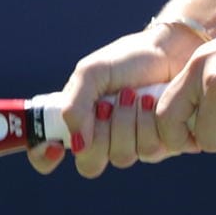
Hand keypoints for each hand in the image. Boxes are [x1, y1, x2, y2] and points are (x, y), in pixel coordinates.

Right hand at [27, 19, 201, 178]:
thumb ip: (75, 104)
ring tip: (136, 94)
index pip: (47, 155)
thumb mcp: (92, 72)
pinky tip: (154, 102)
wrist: (171, 51)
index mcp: (78, 122)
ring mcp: (132, 145)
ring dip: (128, 121)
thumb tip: (77, 145)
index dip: (44, 156)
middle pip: (90, 163)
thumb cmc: (129, 59)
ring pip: (122, 157)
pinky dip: (150, 122)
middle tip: (110, 102)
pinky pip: (150, 150)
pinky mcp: (161, 145)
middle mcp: (102, 139)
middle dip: (102, 130)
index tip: (55, 146)